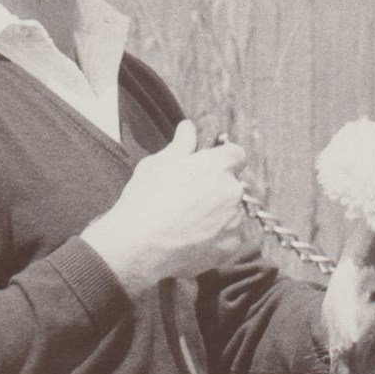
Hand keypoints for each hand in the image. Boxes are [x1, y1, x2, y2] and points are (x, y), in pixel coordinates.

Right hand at [82, 120, 246, 294]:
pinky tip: (191, 239)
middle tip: (189, 198)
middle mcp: (232, 191)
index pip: (236, 154)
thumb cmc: (145, 199)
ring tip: (186, 222)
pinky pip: (228, 238)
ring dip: (217, 214)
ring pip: (231, 213)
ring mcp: (233, 220)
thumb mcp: (157, 164)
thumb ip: (180, 145)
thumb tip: (188, 127)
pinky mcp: (229, 246)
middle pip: (232, 185)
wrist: (138, 245)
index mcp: (217, 165)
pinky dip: (215, 238)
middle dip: (217, 189)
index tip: (208, 167)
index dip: (223, 160)